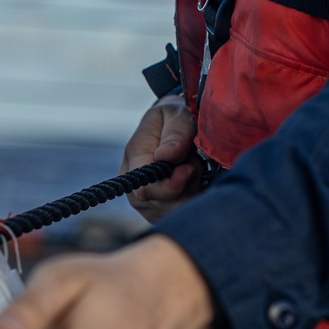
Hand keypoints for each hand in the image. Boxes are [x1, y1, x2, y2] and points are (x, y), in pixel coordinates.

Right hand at [123, 97, 204, 221]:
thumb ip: (175, 134)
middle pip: (164, 204)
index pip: (146, 189)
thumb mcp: (177, 114)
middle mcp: (134, 186)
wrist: (175, 126)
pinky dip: (194, 198)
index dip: (172, 184)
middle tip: (194, 161)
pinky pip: (182, 214)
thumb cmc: (175, 117)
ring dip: (193, 190)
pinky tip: (193, 180)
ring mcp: (147, 202)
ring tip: (193, 166)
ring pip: (176, 211)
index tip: (190, 167)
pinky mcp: (161, 212)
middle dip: (188, 185)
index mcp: (133, 159)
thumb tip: (166, 156)